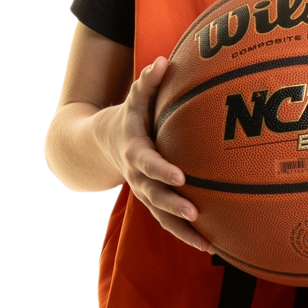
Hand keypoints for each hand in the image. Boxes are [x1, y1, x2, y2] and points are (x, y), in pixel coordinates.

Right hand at [105, 57, 207, 251]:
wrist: (97, 146)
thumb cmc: (125, 118)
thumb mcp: (132, 99)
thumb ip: (146, 82)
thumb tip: (162, 61)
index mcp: (134, 151)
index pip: (147, 162)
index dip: (161, 170)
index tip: (180, 176)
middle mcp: (137, 176)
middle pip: (153, 196)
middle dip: (173, 205)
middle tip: (195, 213)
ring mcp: (143, 192)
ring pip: (161, 216)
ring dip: (182, 231)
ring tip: (207, 245)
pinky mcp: (151, 202)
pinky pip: (167, 222)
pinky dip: (185, 235)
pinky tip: (210, 247)